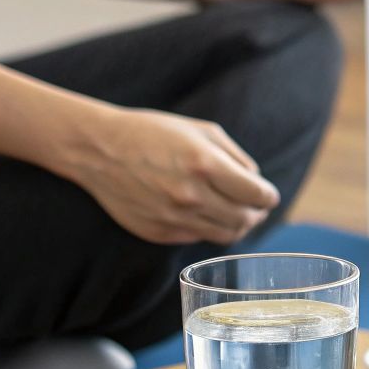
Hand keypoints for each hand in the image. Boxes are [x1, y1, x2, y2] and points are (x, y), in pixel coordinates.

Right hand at [61, 107, 278, 244]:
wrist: (99, 150)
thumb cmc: (154, 133)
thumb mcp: (202, 130)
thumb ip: (236, 158)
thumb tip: (257, 183)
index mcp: (205, 165)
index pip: (257, 195)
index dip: (268, 196)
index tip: (267, 195)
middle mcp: (191, 196)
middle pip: (245, 220)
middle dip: (256, 213)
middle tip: (256, 207)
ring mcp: (174, 218)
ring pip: (224, 235)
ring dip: (237, 226)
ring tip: (237, 214)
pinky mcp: (159, 233)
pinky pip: (198, 238)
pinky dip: (207, 228)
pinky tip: (203, 213)